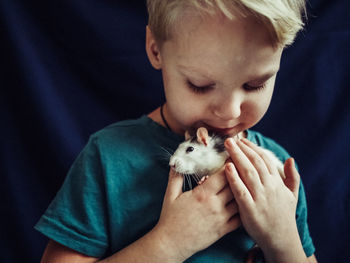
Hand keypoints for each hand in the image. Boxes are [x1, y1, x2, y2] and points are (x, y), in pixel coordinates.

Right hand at [153, 167, 240, 260]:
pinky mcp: (224, 230)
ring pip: (240, 200)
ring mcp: (221, 218)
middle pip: (235, 185)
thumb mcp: (170, 195)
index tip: (232, 159)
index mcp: (202, 194)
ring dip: (242, 192)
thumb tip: (177, 162)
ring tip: (244, 185)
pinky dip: (243, 209)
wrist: (171, 243)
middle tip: (241, 168)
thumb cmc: (170, 219)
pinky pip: (240, 218)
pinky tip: (243, 203)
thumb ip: (176, 176)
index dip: (230, 165)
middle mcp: (215, 205)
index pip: (223, 175)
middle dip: (238, 175)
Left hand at [224, 138, 305, 261]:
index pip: (264, 160)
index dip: (253, 148)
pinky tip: (226, 167)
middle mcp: (269, 187)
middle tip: (230, 139)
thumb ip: (292, 177)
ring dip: (237, 157)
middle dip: (242, 149)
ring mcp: (260, 198)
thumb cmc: (284, 216)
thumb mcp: (292, 195)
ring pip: (248, 172)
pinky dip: (234, 178)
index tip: (242, 140)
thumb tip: (290, 159)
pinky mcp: (250, 209)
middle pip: (254, 163)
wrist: (281, 240)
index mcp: (277, 183)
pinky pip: (240, 190)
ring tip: (228, 146)